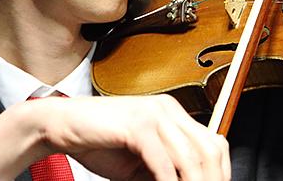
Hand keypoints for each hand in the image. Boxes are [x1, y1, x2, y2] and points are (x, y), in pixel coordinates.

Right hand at [0, 94, 230, 180]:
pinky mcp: (137, 124)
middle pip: (208, 149)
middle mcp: (168, 109)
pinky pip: (162, 160)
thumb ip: (166, 171)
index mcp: (173, 114)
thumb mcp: (142, 163)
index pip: (213, 143)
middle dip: (212, 179)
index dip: (220, 172)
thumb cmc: (99, 142)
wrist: (62, 125)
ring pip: (191, 156)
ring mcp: (154, 114)